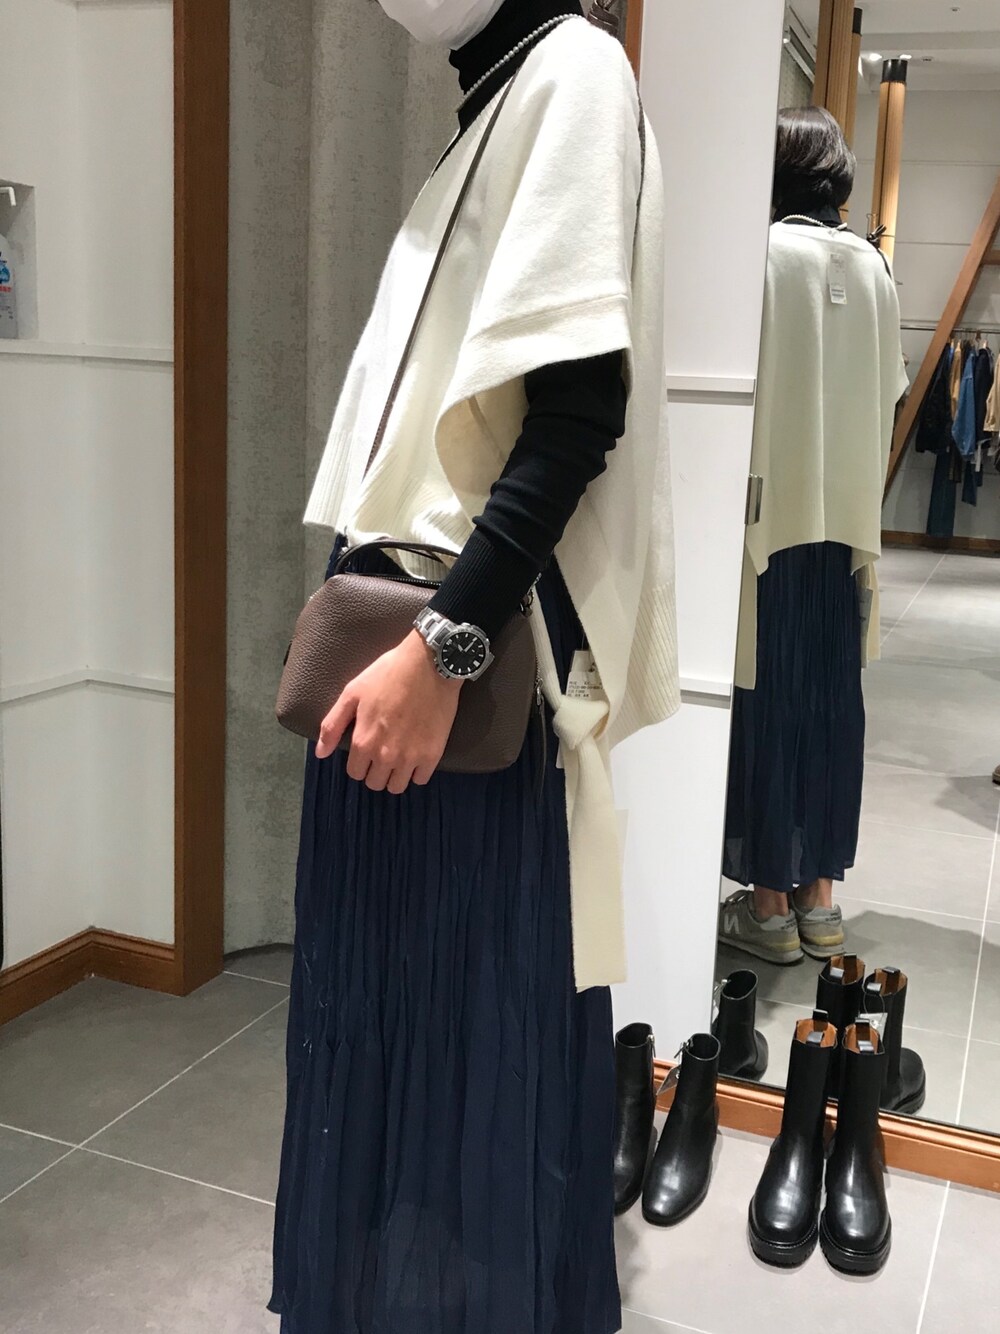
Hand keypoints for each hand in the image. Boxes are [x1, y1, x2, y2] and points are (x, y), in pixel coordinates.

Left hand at [316, 630, 462, 793]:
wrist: (429, 664)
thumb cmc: (388, 674)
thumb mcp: (352, 693)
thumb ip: (333, 725)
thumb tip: (321, 753)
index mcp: (363, 741)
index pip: (355, 773)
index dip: (359, 763)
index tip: (366, 750)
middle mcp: (385, 755)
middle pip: (375, 783)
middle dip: (375, 771)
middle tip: (382, 753)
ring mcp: (410, 757)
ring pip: (397, 786)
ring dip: (395, 775)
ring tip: (399, 757)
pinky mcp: (432, 754)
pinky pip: (421, 779)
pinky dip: (417, 771)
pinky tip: (416, 754)